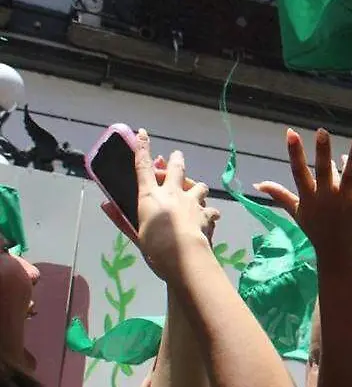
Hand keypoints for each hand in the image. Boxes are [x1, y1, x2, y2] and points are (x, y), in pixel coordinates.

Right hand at [121, 132, 218, 280]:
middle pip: (177, 169)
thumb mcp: (135, 233)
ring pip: (199, 186)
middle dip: (177, 160)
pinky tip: (210, 218)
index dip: (143, 148)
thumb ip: (121, 218)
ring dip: (198, 187)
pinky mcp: (206, 213)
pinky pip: (211, 210)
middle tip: (177, 155)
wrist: (182, 254)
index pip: (143, 167)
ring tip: (197, 190)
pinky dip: (210, 213)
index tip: (143, 133)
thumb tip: (105, 206)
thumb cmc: (153, 246)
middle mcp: (173, 193)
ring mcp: (192, 202)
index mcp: (151, 196)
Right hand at [262, 129, 351, 259]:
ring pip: (350, 178)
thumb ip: (280, 195)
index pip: (299, 171)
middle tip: (322, 131)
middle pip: (324, 171)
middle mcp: (326, 198)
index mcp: (310, 196)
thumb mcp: (297, 212)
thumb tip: (259, 184)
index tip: (290, 132)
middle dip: (323, 151)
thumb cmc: (316, 230)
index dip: (294, 152)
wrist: (337, 253)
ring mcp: (345, 203)